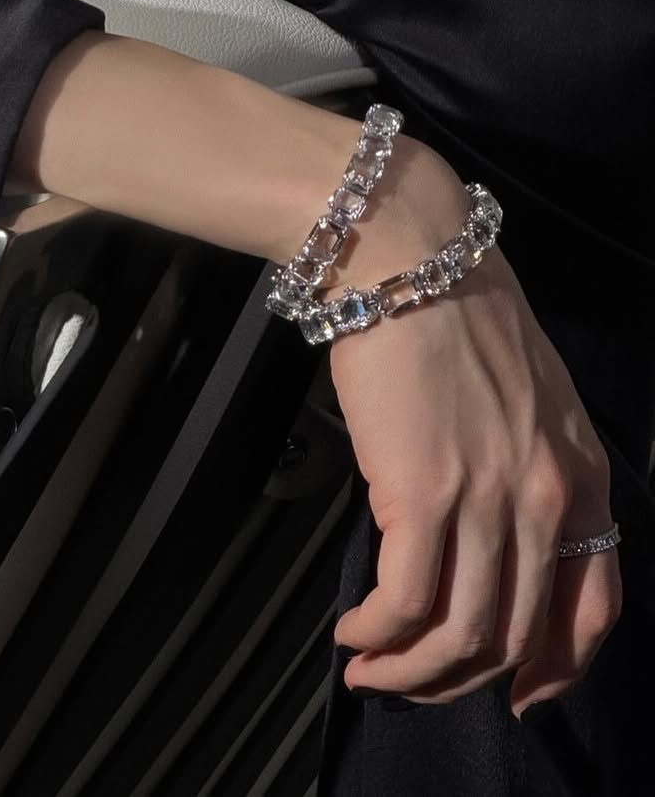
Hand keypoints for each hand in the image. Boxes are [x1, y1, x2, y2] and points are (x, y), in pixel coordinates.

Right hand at [326, 143, 621, 717]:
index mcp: (580, 470)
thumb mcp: (523, 392)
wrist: (407, 256)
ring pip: (462, 633)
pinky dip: (378, 635)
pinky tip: (353, 634)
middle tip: (414, 684)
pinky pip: (405, 601)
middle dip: (462, 680)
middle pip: (517, 632)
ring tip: (371, 670)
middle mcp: (546, 494)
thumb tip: (484, 527)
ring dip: (412, 672)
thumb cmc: (451, 309)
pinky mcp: (421, 491)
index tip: (518, 692)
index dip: (556, 668)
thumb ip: (522, 464)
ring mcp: (487, 496)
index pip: (594, 604)